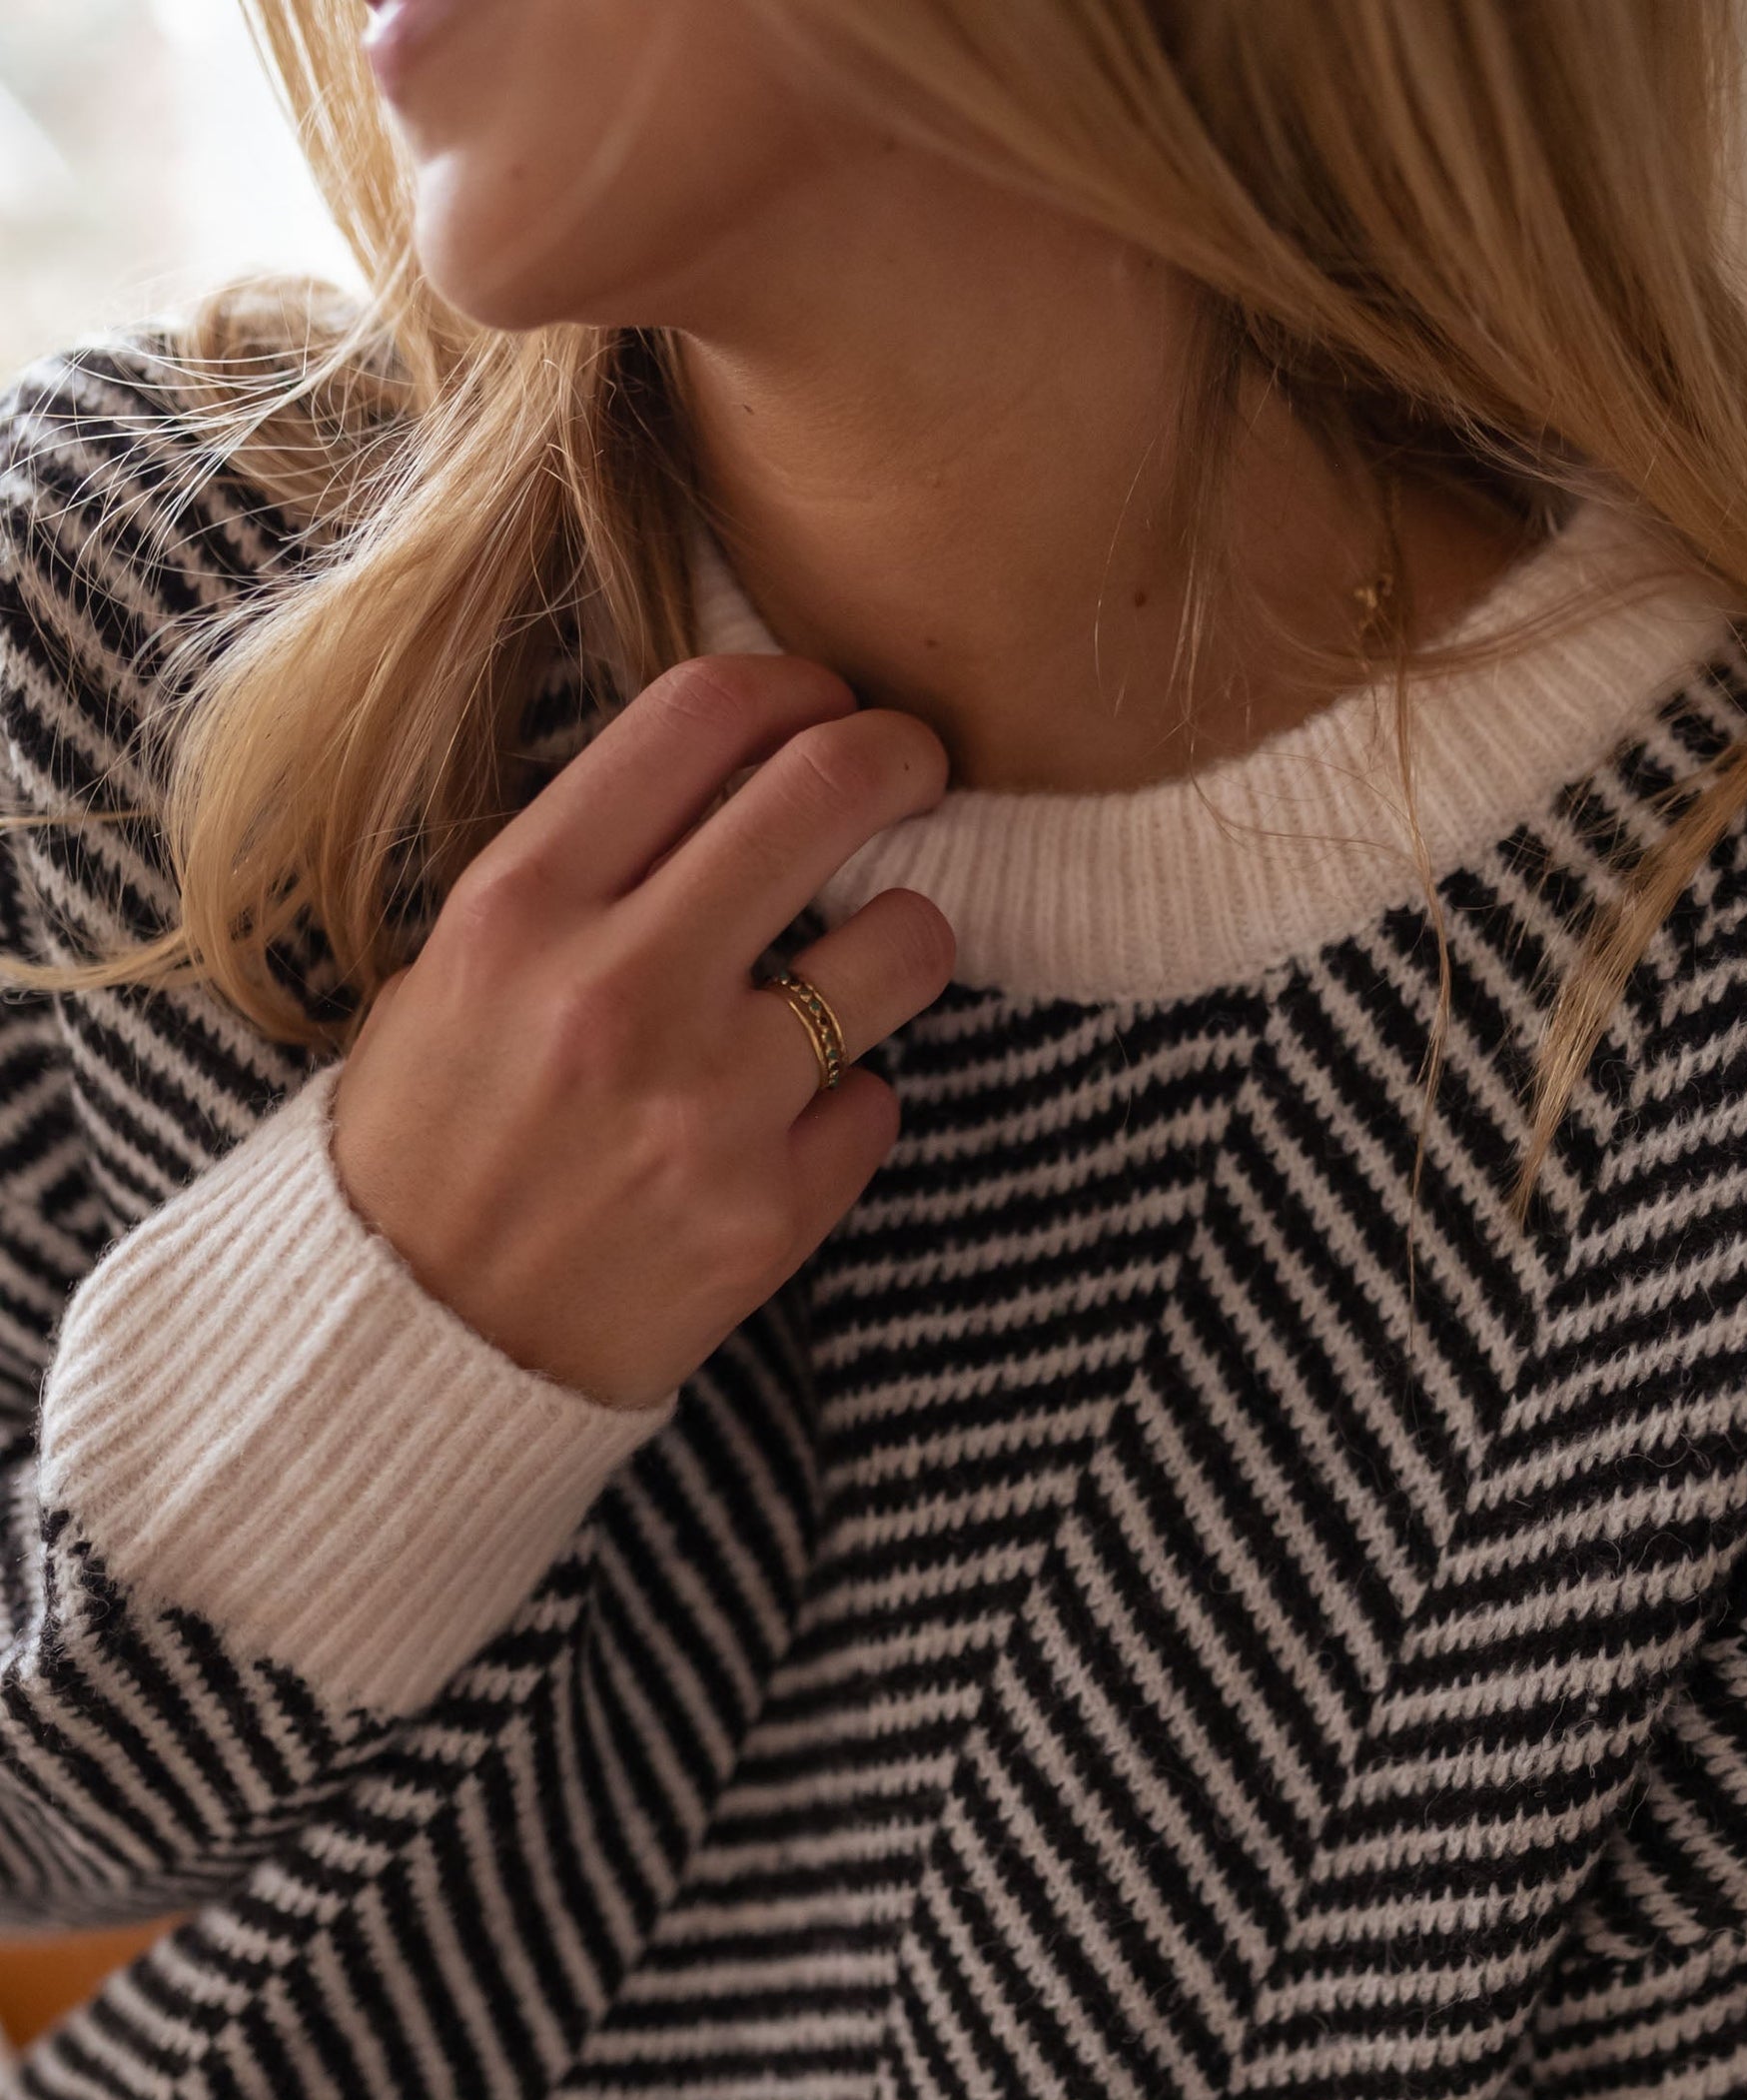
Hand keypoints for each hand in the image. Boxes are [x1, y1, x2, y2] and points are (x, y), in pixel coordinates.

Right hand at [332, 653, 952, 1407]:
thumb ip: (581, 873)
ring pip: (904, 945)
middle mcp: (621, 989)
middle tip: (911, 769)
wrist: (413, 1344)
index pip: (701, 716)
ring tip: (872, 956)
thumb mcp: (452, 970)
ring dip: (906, 935)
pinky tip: (786, 1122)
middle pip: (827, 792)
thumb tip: (732, 782)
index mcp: (521, 906)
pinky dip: (846, 1102)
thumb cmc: (427, 1142)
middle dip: (897, 756)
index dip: (793, 685)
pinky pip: (876, 1102)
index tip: (823, 701)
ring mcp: (708, 1106)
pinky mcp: (770, 1212)